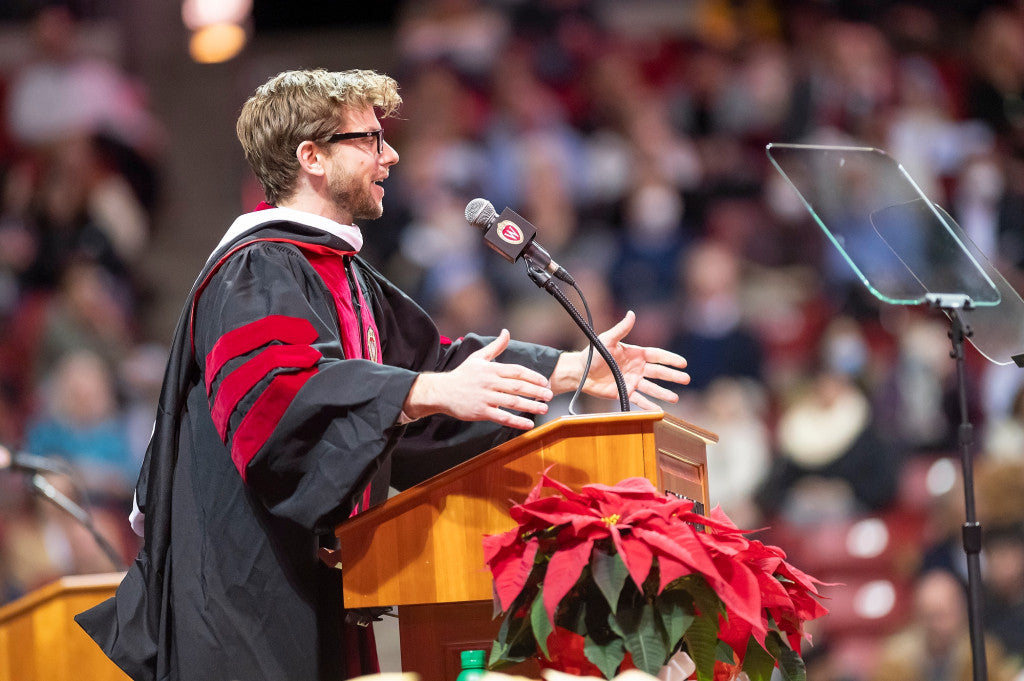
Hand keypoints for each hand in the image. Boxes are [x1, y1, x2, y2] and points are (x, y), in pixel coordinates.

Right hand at [403, 330, 553, 429]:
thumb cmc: (462, 375)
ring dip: (531, 405)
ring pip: (512, 401)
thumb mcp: (478, 357)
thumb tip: (506, 332)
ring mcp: (485, 398)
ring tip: (544, 408)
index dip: (533, 376)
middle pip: (518, 386)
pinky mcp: (481, 412)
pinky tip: (528, 424)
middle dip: (536, 391)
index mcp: (491, 369)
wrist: (442, 391)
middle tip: (550, 395)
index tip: (545, 382)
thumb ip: (496, 347)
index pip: (517, 371)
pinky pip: (502, 417)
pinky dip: (516, 421)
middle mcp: (490, 382)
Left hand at [552, 311, 689, 409]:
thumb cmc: (593, 354)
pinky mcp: (624, 392)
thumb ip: (621, 329)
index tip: (683, 363)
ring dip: (663, 393)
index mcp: (635, 354)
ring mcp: (631, 381)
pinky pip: (638, 399)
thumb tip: (631, 313)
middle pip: (658, 372)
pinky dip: (648, 405)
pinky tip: (658, 409)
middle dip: (672, 376)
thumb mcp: (608, 340)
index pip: (657, 356)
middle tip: (686, 379)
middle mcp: (636, 368)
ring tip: (675, 398)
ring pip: (651, 388)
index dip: (670, 359)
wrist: (580, 372)